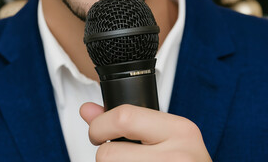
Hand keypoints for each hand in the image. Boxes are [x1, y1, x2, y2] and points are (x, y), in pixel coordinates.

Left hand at [80, 103, 211, 161]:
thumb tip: (87, 110)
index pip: (124, 117)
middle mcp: (177, 155)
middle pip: (108, 153)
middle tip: (118, 157)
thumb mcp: (165, 137)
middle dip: (106, 157)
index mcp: (180, 130)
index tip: (98, 133)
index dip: (100, 126)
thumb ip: (126, 122)